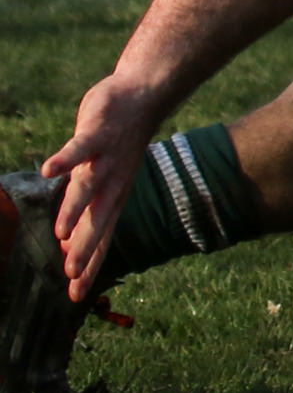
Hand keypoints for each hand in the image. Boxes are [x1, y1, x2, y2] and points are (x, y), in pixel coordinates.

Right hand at [42, 71, 169, 300]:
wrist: (143, 98)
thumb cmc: (117, 145)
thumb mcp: (104, 182)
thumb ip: (87, 210)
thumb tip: (67, 242)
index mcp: (112, 197)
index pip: (101, 237)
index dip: (90, 265)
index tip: (75, 295)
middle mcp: (112, 182)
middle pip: (97, 220)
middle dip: (85, 247)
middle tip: (71, 273)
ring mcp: (105, 157)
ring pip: (88, 187)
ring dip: (74, 208)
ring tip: (60, 232)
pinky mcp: (97, 132)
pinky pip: (80, 146)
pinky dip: (65, 158)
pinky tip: (48, 170)